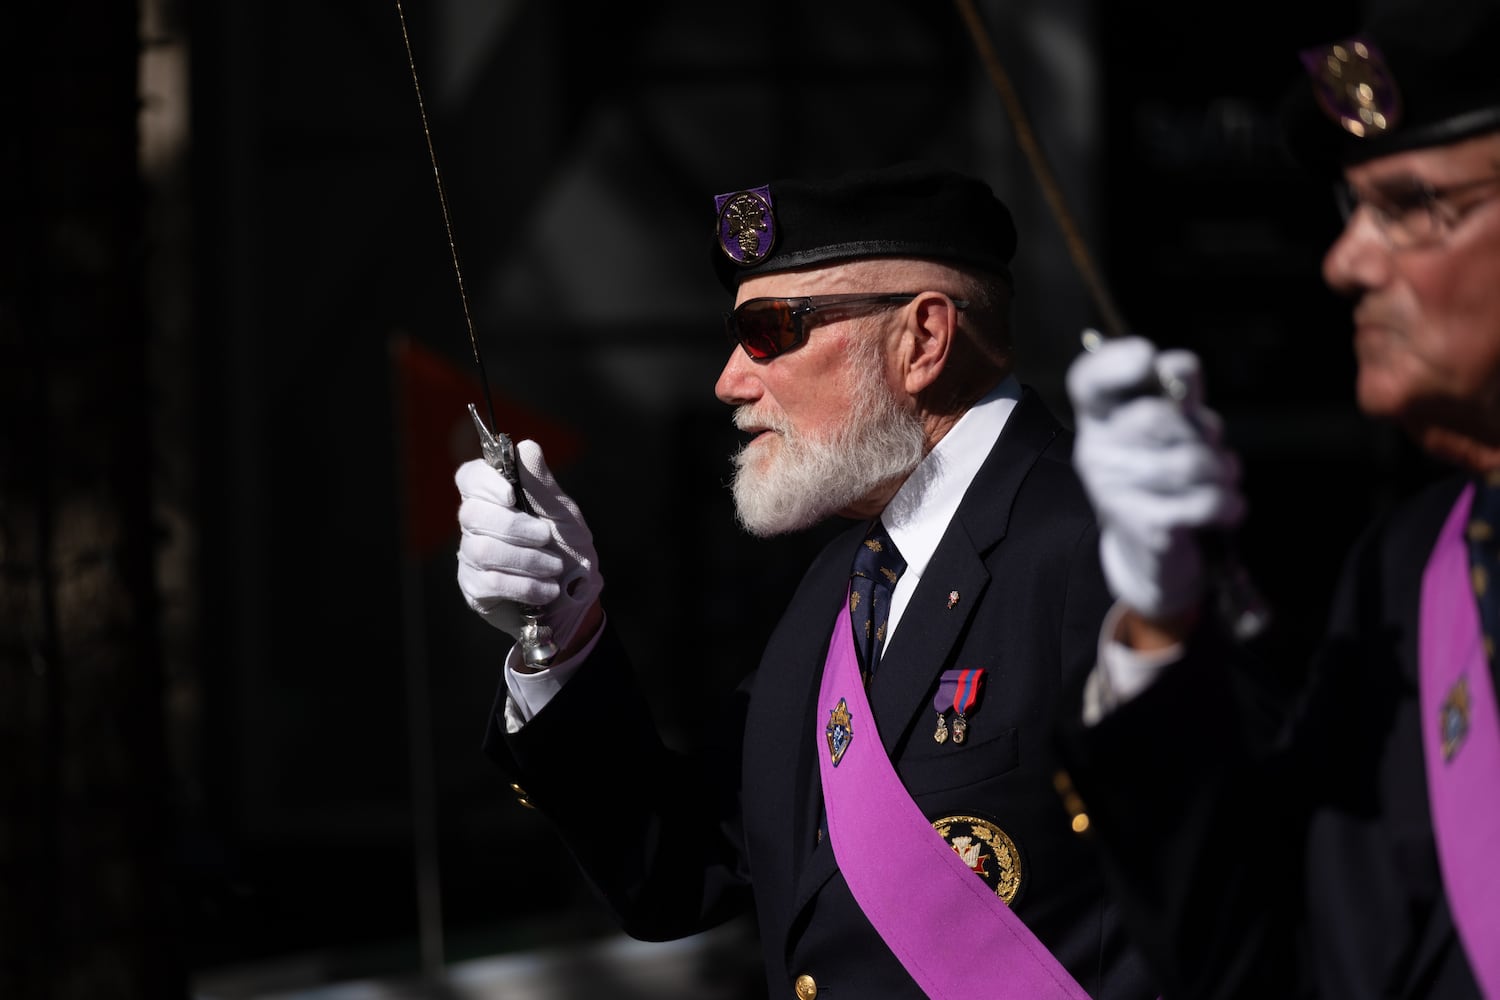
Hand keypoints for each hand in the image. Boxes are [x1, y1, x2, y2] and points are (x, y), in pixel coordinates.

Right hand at [455, 441, 602, 656]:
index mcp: (495, 498)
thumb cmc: (569, 548)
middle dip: (515, 526)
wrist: (577, 598)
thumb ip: (542, 484)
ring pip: (482, 550)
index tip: (510, 494)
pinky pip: (489, 582)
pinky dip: (525, 585)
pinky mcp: (475, 589)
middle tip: (546, 537)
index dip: (484, 483)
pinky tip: (546, 590)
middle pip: (472, 514)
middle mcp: (475, 525)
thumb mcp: (563, 514)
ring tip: (554, 568)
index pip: (469, 478)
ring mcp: (471, 557)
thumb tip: (526, 447)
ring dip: (526, 559)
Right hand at [1066, 336, 1245, 620]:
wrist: (1149, 551)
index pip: (1090, 380)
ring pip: (1188, 463)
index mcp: (1099, 417)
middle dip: (1201, 430)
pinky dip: (1227, 504)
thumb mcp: (1172, 424)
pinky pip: (1204, 502)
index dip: (1115, 363)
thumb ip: (1177, 390)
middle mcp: (1096, 450)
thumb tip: (1178, 369)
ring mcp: (1114, 491)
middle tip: (1207, 447)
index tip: (1146, 357)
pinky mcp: (1144, 528)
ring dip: (1221, 471)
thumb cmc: (1165, 471)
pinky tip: (1225, 510)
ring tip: (1218, 480)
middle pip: (1155, 417)